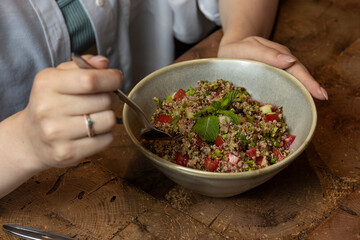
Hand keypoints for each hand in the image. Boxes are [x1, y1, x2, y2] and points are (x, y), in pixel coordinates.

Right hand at [22, 55, 121, 169]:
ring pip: (108, 121)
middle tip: (104, 99)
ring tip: (97, 115)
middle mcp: (48, 109)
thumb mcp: (59, 77)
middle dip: (112, 98)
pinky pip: (106, 140)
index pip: (90, 80)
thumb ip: (83, 66)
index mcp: (47, 84)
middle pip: (104, 100)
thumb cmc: (50, 103)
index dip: (111, 78)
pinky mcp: (67, 153)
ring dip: (109, 117)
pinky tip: (93, 131)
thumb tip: (104, 63)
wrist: (31, 138)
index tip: (116, 78)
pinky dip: (106, 134)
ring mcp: (57, 134)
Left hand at [217, 36, 327, 99]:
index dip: (308, 82)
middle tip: (322, 100)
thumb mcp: (248, 48)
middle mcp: (279, 66)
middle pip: (297, 77)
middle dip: (310, 89)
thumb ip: (266, 54)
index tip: (320, 94)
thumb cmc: (237, 50)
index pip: (296, 69)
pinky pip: (279, 89)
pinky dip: (287, 96)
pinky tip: (291, 107)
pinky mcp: (268, 83)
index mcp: (277, 56)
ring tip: (310, 107)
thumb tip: (291, 61)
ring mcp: (274, 75)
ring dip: (300, 94)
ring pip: (290, 84)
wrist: (227, 52)